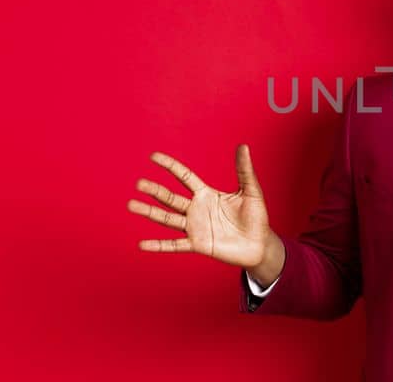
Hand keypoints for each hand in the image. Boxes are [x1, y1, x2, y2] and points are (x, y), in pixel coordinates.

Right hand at [128, 145, 279, 274]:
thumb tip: (243, 146)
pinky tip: (142, 244)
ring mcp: (195, 227)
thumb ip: (244, 170)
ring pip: (167, 218)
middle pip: (170, 197)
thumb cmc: (257, 217)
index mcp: (207, 194)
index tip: (153, 157)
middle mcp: (197, 209)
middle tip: (138, 183)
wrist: (260, 245)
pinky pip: (175, 245)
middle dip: (155, 190)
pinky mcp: (198, 244)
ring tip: (132, 205)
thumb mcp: (251, 191)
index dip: (170, 166)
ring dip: (150, 213)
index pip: (184, 176)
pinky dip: (159, 245)